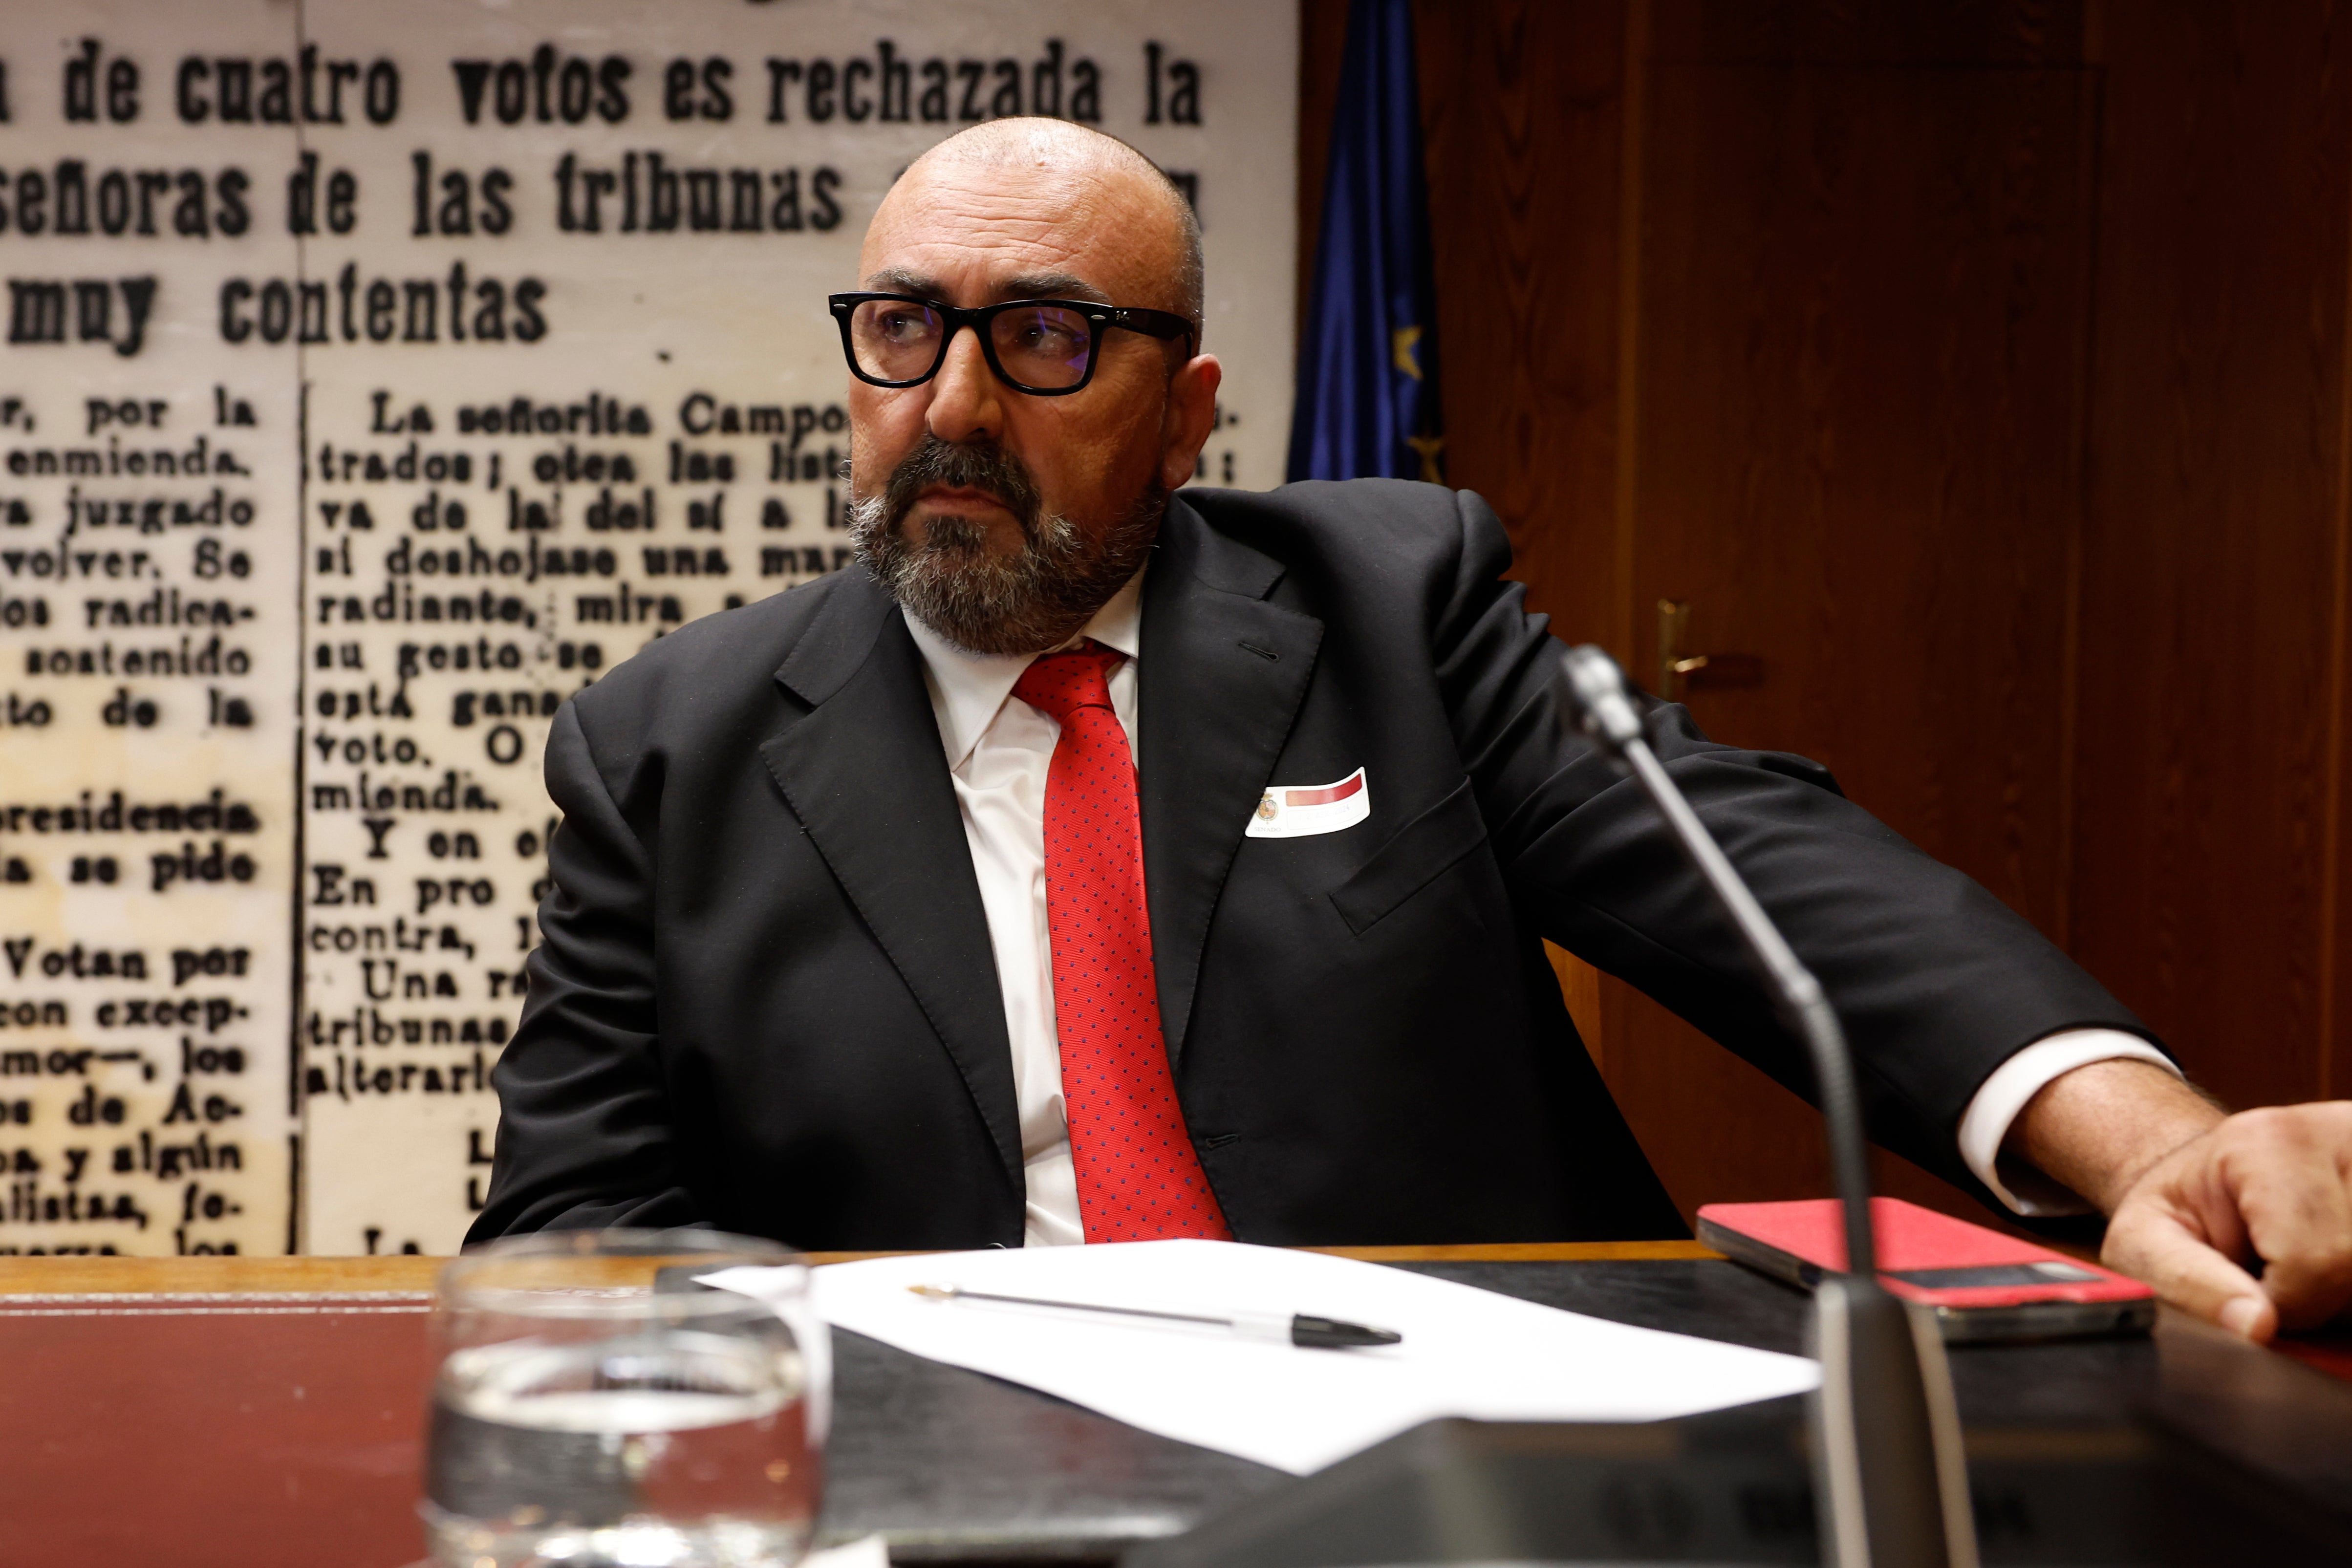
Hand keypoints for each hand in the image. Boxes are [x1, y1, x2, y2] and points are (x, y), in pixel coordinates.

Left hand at [2009, 1059, 2351, 1339]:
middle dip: (2323, 1298)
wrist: (2210, 1176)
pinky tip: (2336, 1261)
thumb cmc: (2182, 1210)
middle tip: (2280, 1273)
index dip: (2284, 1303)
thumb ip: (2189, 1285)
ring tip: (2306, 1265)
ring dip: (2346, 1290)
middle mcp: (2342, 1129)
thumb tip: (2257, 1326)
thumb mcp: (2145, 1244)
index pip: (2316, 1261)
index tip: (2252, 1289)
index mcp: (2270, 1140)